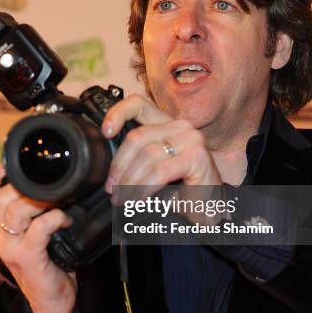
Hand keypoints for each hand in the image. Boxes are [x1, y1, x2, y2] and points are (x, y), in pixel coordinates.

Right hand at [0, 166, 75, 312]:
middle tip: (48, 187)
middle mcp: (0, 236)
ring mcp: (11, 247)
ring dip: (41, 201)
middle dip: (25, 186)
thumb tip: (56, 184)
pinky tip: (67, 220)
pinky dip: (56, 218)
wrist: (52, 302)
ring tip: (59, 202)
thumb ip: (36, 211)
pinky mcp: (28, 257)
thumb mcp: (37, 233)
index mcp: (0, 227)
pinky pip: (39, 228)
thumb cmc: (49, 262)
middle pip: (0, 198)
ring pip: (16, 211)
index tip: (5, 166)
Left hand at [101, 94, 221, 200]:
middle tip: (112, 188)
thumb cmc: (179, 189)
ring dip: (130, 182)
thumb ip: (135, 160)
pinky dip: (144, 188)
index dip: (118, 113)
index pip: (139, 104)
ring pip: (147, 155)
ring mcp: (191, 140)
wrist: (206, 207)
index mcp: (166, 124)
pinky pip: (161, 171)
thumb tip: (110, 168)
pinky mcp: (197, 157)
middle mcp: (180, 127)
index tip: (105, 133)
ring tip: (122, 198)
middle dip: (119, 166)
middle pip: (137, 137)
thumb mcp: (152, 169)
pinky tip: (138, 199)